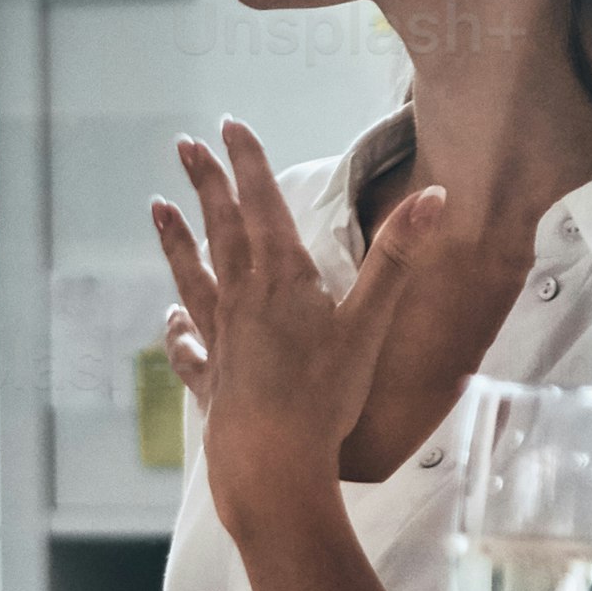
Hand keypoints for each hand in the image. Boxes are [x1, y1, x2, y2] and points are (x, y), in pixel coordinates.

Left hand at [154, 118, 459, 514]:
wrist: (271, 465)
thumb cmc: (323, 397)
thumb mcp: (370, 324)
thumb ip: (397, 257)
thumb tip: (434, 195)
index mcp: (282, 280)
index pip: (262, 205)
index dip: (247, 162)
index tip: (230, 125)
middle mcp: (243, 302)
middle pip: (221, 230)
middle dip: (205, 184)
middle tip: (185, 145)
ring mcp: (221, 341)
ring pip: (194, 277)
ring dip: (176, 241)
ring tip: (157, 208)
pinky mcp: (212, 382)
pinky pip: (190, 347)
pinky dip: (179, 329)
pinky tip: (171, 318)